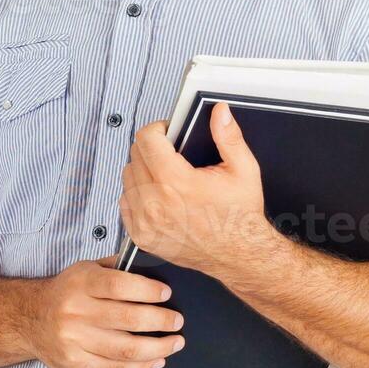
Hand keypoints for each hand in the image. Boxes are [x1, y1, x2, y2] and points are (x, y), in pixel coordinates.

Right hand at [22, 255, 184, 367]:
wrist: (28, 318)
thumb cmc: (66, 293)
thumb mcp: (84, 270)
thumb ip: (115, 268)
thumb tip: (153, 268)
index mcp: (79, 284)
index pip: (118, 285)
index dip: (146, 290)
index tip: (165, 294)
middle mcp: (74, 311)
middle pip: (127, 319)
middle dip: (160, 320)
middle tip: (177, 321)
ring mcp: (74, 340)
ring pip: (125, 348)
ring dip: (158, 347)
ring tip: (175, 342)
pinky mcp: (75, 362)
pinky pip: (115, 367)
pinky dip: (141, 365)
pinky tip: (157, 359)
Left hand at [120, 102, 272, 276]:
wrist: (239, 255)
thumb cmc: (239, 216)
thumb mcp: (243, 170)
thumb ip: (228, 137)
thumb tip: (220, 113)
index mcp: (177, 183)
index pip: (146, 140)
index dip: (158, 129)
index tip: (167, 132)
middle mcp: (156, 203)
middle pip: (134, 156)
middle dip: (152, 149)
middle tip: (170, 153)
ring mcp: (145, 222)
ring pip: (127, 178)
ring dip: (142, 171)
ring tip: (165, 175)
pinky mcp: (140, 236)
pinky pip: (125, 202)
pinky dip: (137, 194)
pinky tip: (158, 195)